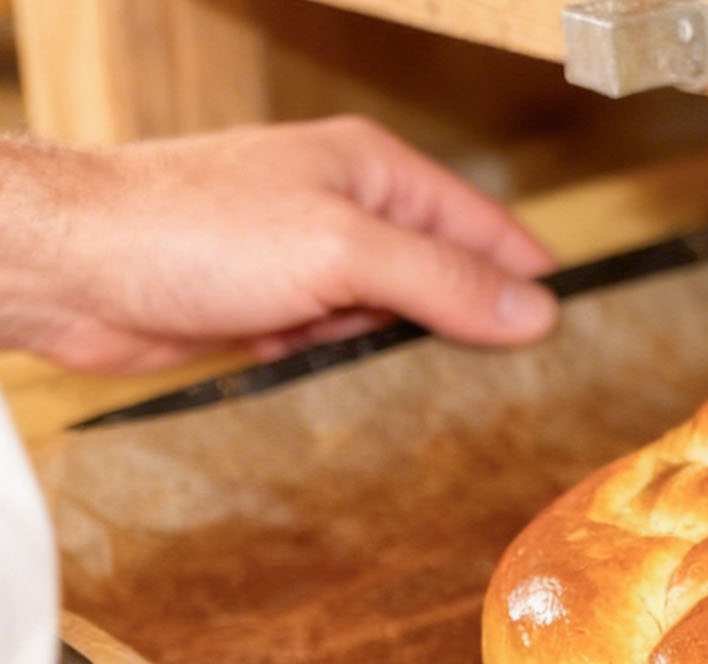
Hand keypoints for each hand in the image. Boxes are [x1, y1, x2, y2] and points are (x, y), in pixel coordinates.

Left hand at [0, 116, 558, 371]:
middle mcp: (347, 212)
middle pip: (446, 280)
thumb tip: (532, 312)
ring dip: (393, 356)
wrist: (71, 268)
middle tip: (500, 385)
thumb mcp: (341, 249)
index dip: (531, 281)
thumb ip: (443, 280)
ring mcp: (309, 264)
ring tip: (389, 377)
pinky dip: (344, 370)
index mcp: (375, 172)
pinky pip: (340, 351)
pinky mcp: (273, 313)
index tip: (573, 339)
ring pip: (393, 324)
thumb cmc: (189, 229)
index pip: (487, 228)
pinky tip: (331, 381)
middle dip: (464, 330)